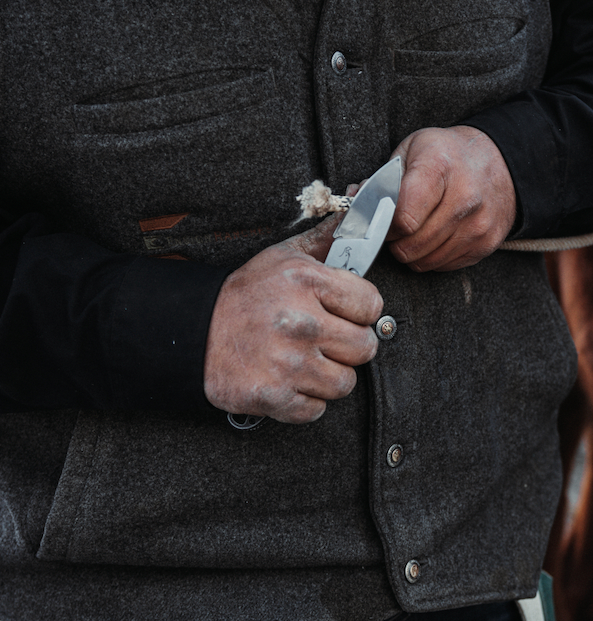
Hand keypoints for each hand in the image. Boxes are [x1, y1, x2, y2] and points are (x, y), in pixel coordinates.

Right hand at [204, 214, 382, 422]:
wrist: (194, 332)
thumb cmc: (246, 295)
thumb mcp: (284, 257)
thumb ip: (326, 239)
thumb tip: (362, 211)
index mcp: (306, 282)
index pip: (371, 305)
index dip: (361, 311)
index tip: (347, 313)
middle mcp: (300, 323)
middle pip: (364, 348)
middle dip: (349, 346)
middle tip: (327, 340)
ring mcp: (287, 363)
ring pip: (344, 383)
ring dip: (329, 376)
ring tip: (307, 361)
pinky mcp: (273, 396)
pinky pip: (316, 409)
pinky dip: (306, 401)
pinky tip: (290, 380)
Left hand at [387, 125, 516, 270]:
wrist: (501, 162)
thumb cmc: (449, 155)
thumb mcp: (413, 149)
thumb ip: (381, 178)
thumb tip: (354, 204)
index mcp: (440, 167)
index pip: (402, 217)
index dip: (382, 223)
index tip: (380, 218)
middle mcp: (465, 197)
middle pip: (410, 245)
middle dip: (394, 240)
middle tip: (396, 225)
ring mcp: (478, 224)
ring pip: (424, 260)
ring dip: (412, 250)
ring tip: (417, 227)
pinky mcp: (486, 244)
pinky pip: (443, 266)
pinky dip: (432, 255)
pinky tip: (436, 234)